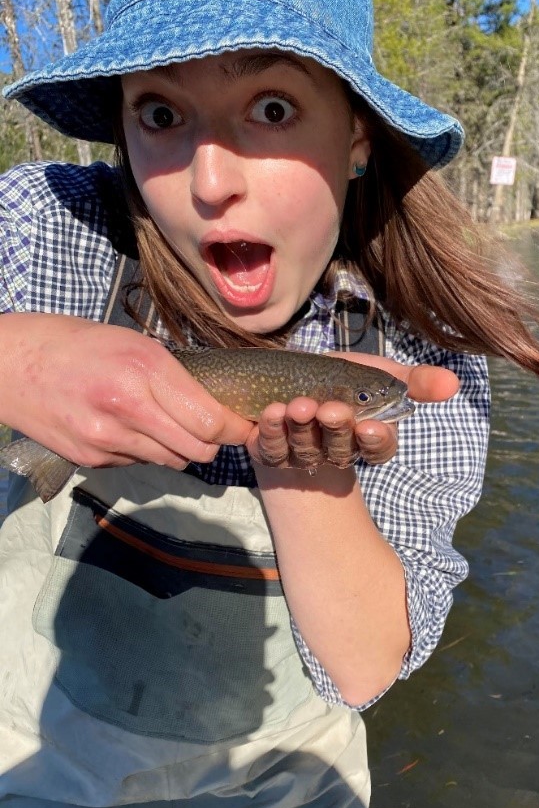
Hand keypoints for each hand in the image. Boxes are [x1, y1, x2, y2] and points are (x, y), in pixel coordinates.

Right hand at [0, 313, 253, 468]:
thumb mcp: (135, 344)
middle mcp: (128, 409)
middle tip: (211, 428)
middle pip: (198, 450)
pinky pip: (140, 463)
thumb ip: (175, 379)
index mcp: (145, 370)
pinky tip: (128, 428)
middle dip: (212, 442)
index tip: (247, 427)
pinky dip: (146, 451)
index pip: (211, 421)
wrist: (10, 365)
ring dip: (179, 448)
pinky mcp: (92, 459)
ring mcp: (107, 439)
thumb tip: (216, 408)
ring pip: (173, 461)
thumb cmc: (78, 344)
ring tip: (164, 424)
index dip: (237, 429)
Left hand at [247, 351, 458, 469]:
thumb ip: (416, 381)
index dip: (376, 441)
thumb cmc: (341, 380)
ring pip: (306, 449)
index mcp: (366, 438)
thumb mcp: (381, 374)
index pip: (378, 449)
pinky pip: (272, 448)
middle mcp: (336, 451)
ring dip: (303, 429)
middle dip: (336, 430)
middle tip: (330, 410)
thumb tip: (455, 384)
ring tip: (298, 406)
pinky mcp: (272, 451)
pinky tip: (271, 412)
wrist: (289, 380)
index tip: (370, 427)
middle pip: (340, 449)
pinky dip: (272, 430)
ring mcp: (302, 454)